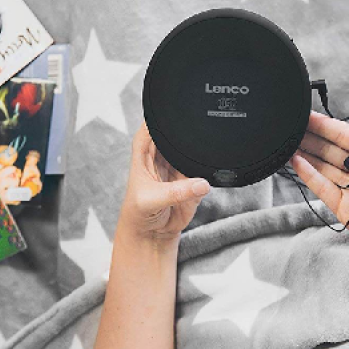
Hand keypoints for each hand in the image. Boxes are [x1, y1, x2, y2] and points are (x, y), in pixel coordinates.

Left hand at [119, 119, 210, 241]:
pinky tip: (208, 172)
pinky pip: (204, 170)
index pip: (152, 124)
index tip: (176, 114)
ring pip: (192, 149)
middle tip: (199, 129)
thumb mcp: (151, 201)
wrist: (153, 234)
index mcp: (144, 151)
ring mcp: (178, 166)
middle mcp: (162, 154)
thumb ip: (176, 193)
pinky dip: (208, 170)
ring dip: (199, 151)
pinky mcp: (193, 180)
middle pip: (176, 132)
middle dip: (186, 130)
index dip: (162, 116)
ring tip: (203, 157)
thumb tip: (201, 185)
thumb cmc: (139, 212)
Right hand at [290, 110, 348, 274]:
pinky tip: (297, 162)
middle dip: (312, 137)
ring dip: (306, 153)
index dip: (328, 126)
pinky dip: (309, 175)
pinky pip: (323, 188)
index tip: (309, 115)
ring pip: (323, 166)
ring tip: (287, 141)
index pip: (348, 136)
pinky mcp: (343, 208)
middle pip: (331, 149)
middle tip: (290, 125)